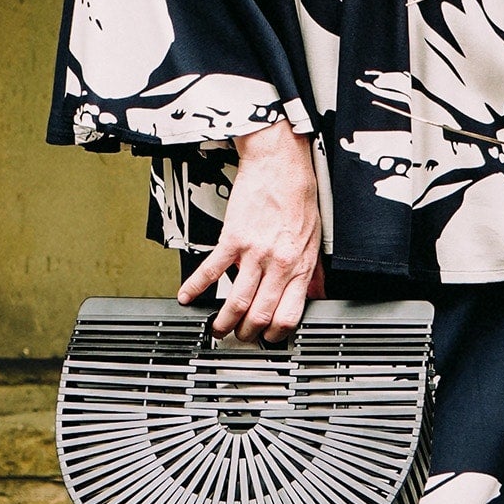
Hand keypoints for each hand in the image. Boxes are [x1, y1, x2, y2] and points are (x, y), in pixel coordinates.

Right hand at [177, 119, 322, 343]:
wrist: (281, 165)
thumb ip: (313, 272)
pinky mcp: (233, 238)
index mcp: (300, 266)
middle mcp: (278, 264)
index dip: (276, 334)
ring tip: (216, 327)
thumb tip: (315, 294)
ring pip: (236, 300)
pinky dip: (196, 287)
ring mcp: (255, 253)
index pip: (289, 315)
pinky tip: (187, 297)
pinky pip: (211, 269)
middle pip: (260, 314)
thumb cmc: (298, 198)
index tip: (266, 338)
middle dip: (246, 333)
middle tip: (237, 336)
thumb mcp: (315, 239)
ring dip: (223, 320)